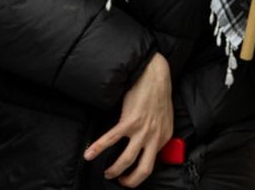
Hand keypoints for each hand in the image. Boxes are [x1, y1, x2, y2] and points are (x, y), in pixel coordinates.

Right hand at [84, 52, 172, 186]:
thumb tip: (146, 143)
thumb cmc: (157, 93)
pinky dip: (99, 148)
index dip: (140, 172)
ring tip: (107, 172)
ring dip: (115, 169)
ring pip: (127, 159)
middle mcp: (154, 137)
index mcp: (163, 137)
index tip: (131, 174)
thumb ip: (156, 132)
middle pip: (144, 170)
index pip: (152, 163)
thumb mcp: (165, 118)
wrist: (154, 74)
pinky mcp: (130, 121)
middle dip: (130, 180)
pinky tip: (89, 153)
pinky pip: (111, 139)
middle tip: (120, 181)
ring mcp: (142, 130)